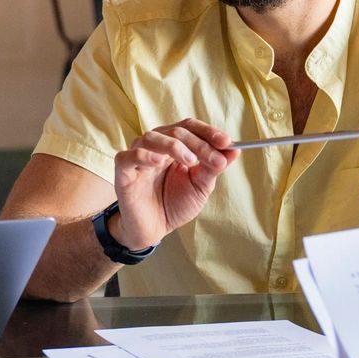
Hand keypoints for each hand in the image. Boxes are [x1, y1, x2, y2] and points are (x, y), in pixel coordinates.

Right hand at [110, 118, 238, 249]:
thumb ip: (213, 167)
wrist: (154, 230)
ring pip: (152, 137)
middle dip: (199, 143)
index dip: (208, 132)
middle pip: (176, 131)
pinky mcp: (123, 172)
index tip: (227, 142)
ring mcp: (137, 157)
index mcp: (173, 145)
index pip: (189, 127)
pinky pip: (128, 156)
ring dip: (174, 146)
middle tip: (216, 160)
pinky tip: (158, 162)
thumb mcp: (200, 185)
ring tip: (189, 161)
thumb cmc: (174, 204)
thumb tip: (235, 149)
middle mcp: (155, 146)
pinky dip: (144, 156)